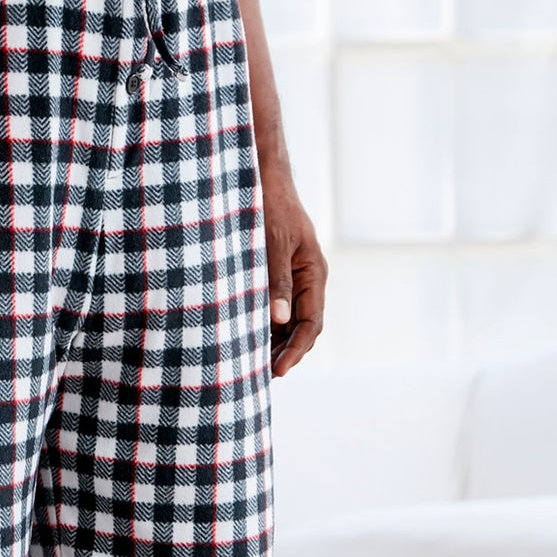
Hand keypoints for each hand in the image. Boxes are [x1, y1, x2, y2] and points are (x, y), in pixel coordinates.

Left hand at [262, 165, 325, 376]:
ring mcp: (292, 281)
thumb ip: (276, 282)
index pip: (311, 324)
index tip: (277, 370)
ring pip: (286, 323)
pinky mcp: (275, 278)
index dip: (296, 351)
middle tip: (258, 377)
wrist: (262, 179)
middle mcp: (306, 281)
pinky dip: (261, 328)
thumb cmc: (269, 207)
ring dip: (271, 344)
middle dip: (284, 354)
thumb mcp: (272, 244)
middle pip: (301, 330)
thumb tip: (279, 320)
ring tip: (248, 366)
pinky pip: (273, 310)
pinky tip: (242, 339)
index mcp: (313, 274)